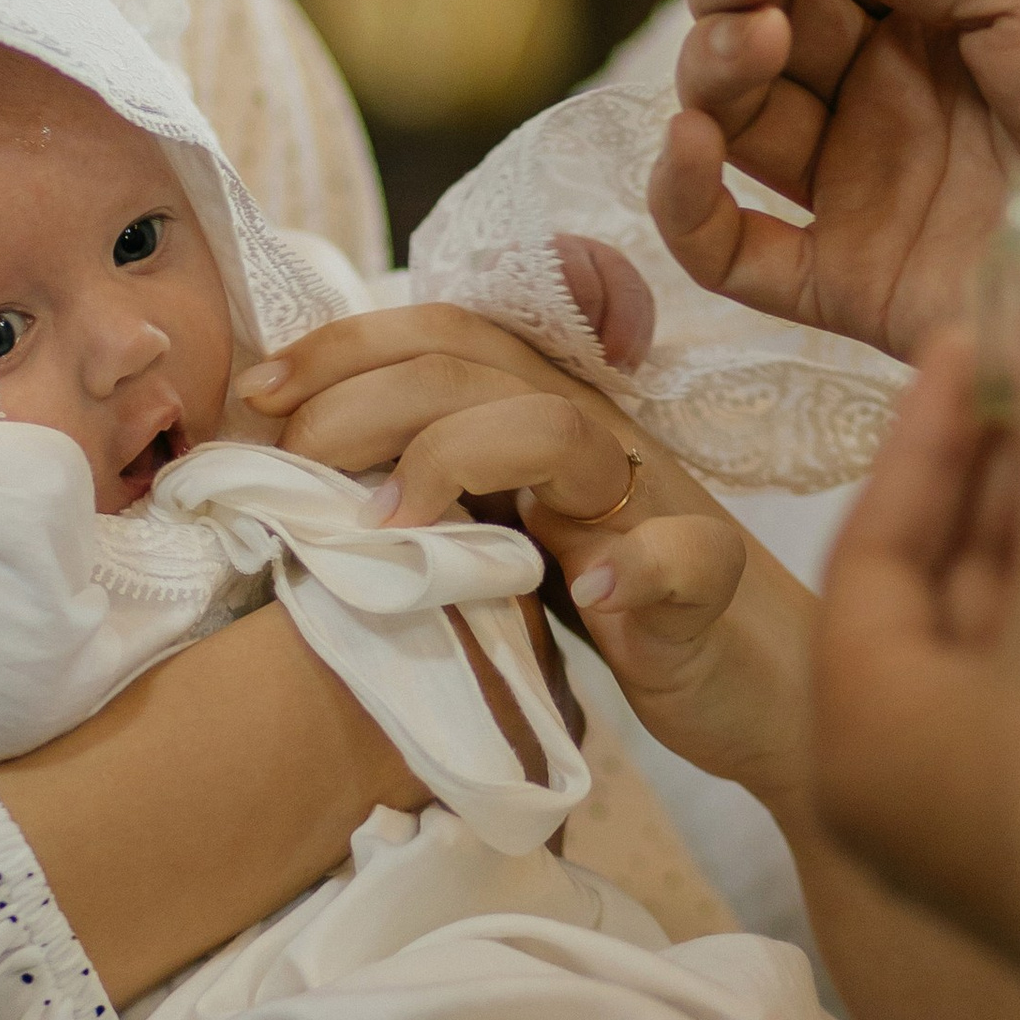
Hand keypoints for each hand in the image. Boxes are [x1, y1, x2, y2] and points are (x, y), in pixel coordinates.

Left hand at [243, 307, 806, 801]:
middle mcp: (594, 442)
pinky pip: (683, 555)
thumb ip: (439, 495)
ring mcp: (652, 506)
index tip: (259, 396)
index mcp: (542, 420)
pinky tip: (587, 595)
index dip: (345, 347)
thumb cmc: (619, 608)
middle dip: (362, 401)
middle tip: (293, 468)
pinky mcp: (709, 584)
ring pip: (559, 432)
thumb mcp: (513, 538)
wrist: (760, 680)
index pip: (442, 339)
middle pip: (473, 371)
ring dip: (459, 459)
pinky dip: (636, 567)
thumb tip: (296, 473)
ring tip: (393, 527)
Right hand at [651, 0, 1019, 439]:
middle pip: (754, 30)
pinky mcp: (850, 282)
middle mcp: (880, 100)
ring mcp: (861, 190)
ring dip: (712, 65)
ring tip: (758, 35)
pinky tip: (694, 141)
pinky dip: (685, 197)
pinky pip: (731, 250)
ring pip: (732, 123)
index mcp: (927, 16)